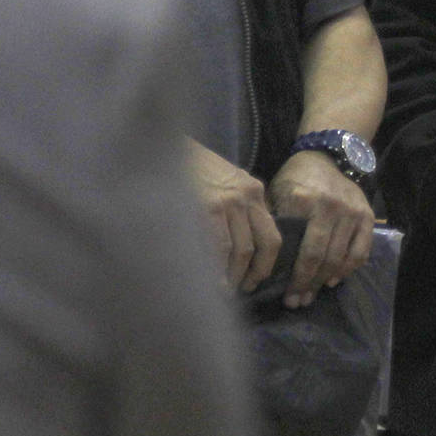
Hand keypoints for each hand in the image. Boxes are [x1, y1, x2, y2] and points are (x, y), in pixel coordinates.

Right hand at [187, 138, 279, 292]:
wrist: (164, 145)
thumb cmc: (190, 169)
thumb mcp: (225, 181)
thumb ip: (237, 208)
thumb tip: (244, 248)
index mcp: (253, 191)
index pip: (272, 235)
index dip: (266, 264)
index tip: (256, 279)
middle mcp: (245, 197)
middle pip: (260, 247)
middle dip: (253, 274)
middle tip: (243, 290)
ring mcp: (227, 202)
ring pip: (240, 251)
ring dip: (234, 276)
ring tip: (224, 291)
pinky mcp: (207, 208)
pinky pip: (218, 248)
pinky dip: (218, 270)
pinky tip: (212, 283)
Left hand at [268, 149, 375, 308]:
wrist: (327, 155)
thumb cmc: (295, 177)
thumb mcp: (276, 193)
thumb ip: (274, 222)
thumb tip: (266, 261)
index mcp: (303, 201)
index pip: (298, 249)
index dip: (291, 277)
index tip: (284, 295)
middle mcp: (330, 207)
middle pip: (320, 258)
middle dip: (308, 284)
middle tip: (297, 302)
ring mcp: (351, 212)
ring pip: (340, 258)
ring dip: (326, 281)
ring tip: (313, 295)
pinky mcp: (367, 216)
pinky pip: (361, 251)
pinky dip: (349, 268)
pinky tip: (335, 279)